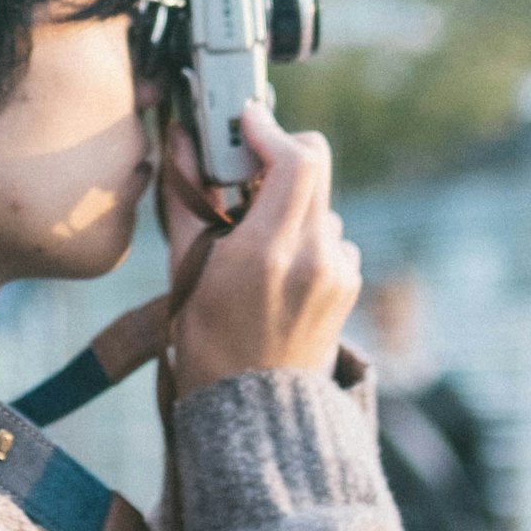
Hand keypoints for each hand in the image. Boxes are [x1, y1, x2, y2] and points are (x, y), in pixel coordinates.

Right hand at [168, 98, 357, 395]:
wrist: (253, 409)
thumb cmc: (207, 342)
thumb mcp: (185, 269)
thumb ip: (186, 198)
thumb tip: (180, 140)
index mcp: (270, 251)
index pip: (297, 160)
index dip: (271, 129)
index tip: (246, 120)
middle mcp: (315, 257)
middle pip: (315, 168)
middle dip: (278, 158)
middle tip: (245, 169)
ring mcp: (339, 271)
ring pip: (320, 204)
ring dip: (290, 204)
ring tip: (255, 240)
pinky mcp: (349, 284)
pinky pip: (331, 236)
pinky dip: (305, 236)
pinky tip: (278, 269)